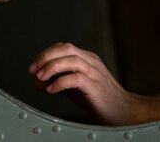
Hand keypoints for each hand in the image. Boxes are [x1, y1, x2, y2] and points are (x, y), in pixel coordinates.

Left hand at [29, 42, 159, 125]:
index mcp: (87, 58)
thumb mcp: (75, 89)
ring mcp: (95, 73)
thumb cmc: (100, 99)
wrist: (125, 112)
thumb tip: (36, 81)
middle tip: (33, 70)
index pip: (63, 47)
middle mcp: (91, 62)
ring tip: (40, 78)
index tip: (33, 66)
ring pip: (71, 59)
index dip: (45, 53)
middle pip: (65, 48)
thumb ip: (57, 83)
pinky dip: (61, 82)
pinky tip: (52, 90)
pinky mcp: (97, 87)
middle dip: (45, 56)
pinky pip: (77, 78)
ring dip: (51, 67)